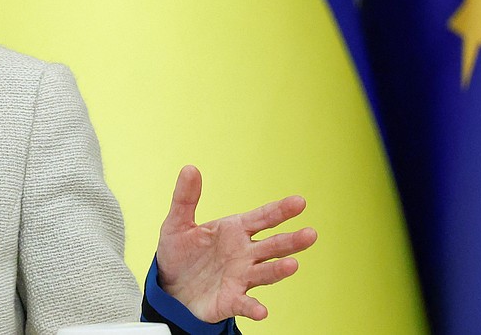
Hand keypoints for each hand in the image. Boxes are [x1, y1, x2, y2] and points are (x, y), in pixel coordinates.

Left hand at [155, 165, 316, 322]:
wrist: (170, 286)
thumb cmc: (180, 253)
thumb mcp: (177, 223)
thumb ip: (185, 198)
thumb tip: (189, 168)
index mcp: (234, 230)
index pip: (262, 218)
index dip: (280, 210)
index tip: (299, 202)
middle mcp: (244, 254)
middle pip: (272, 246)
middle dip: (291, 241)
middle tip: (310, 234)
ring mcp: (240, 277)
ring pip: (265, 273)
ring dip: (278, 270)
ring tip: (292, 265)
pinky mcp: (230, 300)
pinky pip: (244, 304)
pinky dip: (253, 308)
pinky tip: (261, 311)